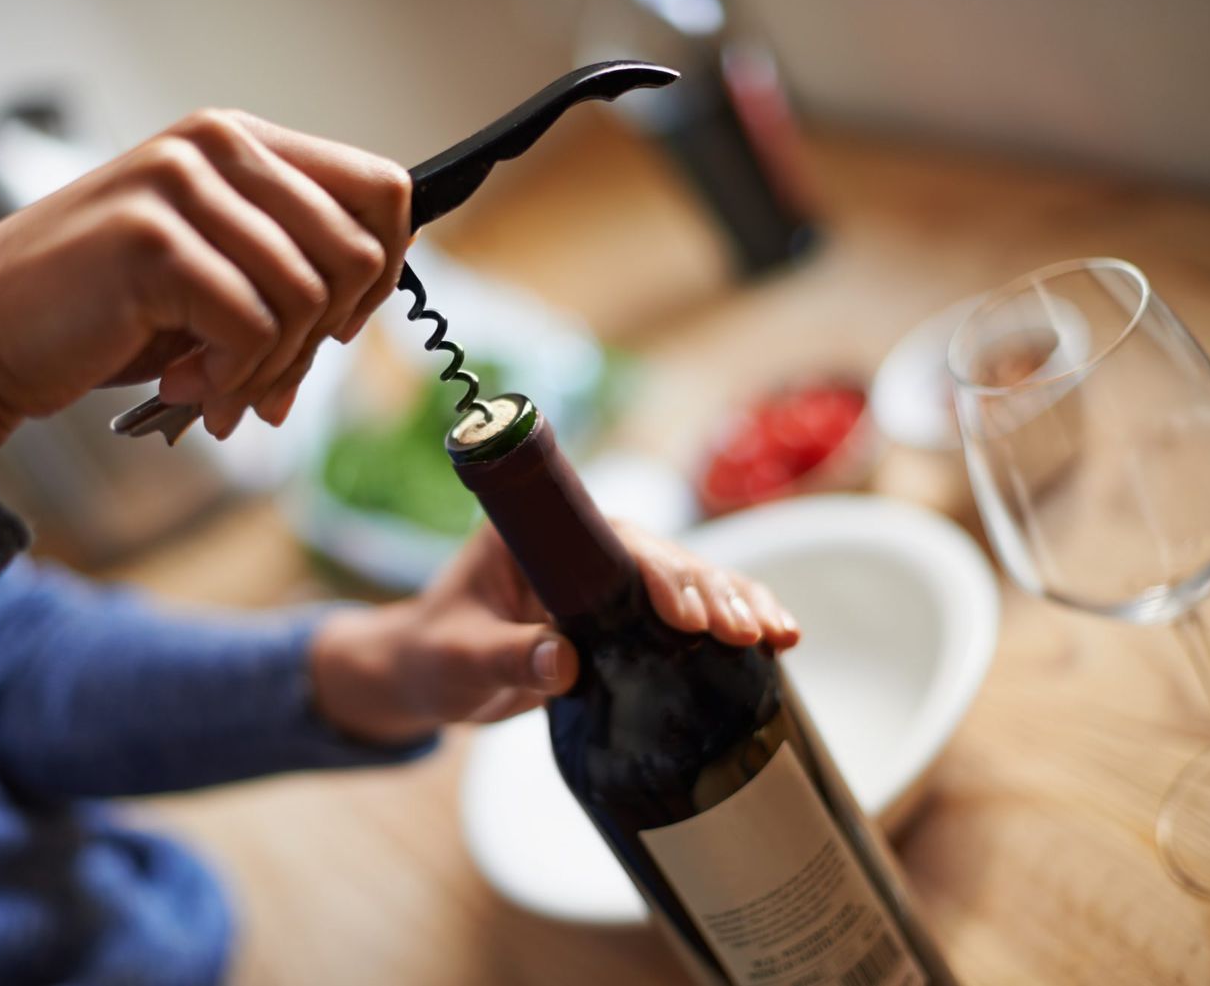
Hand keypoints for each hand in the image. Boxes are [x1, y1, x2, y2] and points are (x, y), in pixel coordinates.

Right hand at [0, 109, 411, 467]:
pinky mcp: (154, 243)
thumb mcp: (217, 267)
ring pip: (308, 300)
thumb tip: (381, 295)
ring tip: (217, 393)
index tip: (341, 327)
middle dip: (324, 341)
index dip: (384, 270)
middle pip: (357, 255)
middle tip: (271, 383)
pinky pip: (254, 331)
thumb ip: (290, 262)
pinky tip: (185, 391)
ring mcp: (182, 187)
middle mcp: (217, 146)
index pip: (382, 189)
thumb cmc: (112, 310)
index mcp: (242, 142)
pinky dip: (232, 381)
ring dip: (272, 372)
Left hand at [309, 523, 799, 744]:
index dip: (656, 572)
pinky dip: (728, 624)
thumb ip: (507, 657)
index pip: (609, 541)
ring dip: (734, 604)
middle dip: (709, 593)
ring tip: (780, 636)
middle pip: (660, 558)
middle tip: (745, 634)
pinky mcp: (622, 617)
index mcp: (537, 534)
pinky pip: (684, 614)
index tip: (684, 615)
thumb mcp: (460, 658)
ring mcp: (605, 581)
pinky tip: (777, 643)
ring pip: (685, 581)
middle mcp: (580, 547)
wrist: (429, 673)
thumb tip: (564, 663)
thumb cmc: (434, 655)